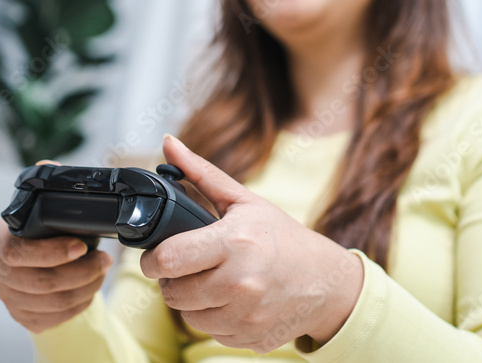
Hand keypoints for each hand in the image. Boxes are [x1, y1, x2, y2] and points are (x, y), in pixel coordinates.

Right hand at [0, 161, 112, 333]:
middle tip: (104, 260)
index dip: (50, 252)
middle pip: (40, 283)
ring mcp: (8, 297)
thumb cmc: (43, 229)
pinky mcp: (23, 317)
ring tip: (102, 270)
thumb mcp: (44, 204)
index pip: (16, 253)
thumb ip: (47, 184)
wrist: (38, 260)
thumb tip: (49, 167)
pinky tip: (91, 288)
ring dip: (86, 287)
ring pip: (53, 303)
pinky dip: (81, 303)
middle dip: (81, 272)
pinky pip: (56, 317)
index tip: (81, 245)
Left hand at [140, 135, 363, 352]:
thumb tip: (168, 144)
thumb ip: (201, 174)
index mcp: (235, 243)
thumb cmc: (282, 239)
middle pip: (172, 293)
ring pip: (188, 316)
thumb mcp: (244, 201)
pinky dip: (214, 318)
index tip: (158, 255)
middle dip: (173, 280)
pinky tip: (231, 300)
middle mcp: (240, 282)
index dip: (154, 259)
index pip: (169, 260)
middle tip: (190, 266)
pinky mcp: (250, 338)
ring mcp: (246, 314)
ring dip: (193, 301)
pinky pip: (211, 332)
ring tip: (213, 281)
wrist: (327, 283)